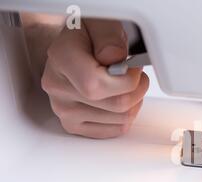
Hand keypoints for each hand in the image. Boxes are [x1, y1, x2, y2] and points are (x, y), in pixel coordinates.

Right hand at [41, 19, 148, 137]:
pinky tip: (121, 99)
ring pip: (121, 119)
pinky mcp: (75, 125)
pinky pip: (115, 130)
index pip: (96, 85)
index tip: (133, 67)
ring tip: (127, 85)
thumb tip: (115, 59)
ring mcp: (64, 110)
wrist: (78, 47)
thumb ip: (109, 38)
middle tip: (136, 75)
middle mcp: (58, 88)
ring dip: (135, 102)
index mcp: (60, 59)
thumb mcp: (102, 24)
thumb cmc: (91, 37)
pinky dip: (126, 116)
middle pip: (116, 105)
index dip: (126, 80)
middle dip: (137, 89)